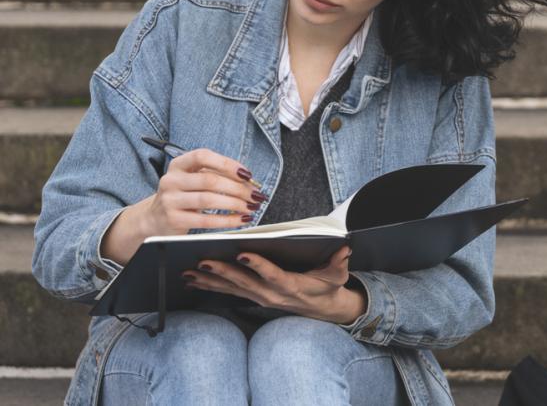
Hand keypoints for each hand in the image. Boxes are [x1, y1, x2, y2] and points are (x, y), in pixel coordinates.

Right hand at [141, 148, 266, 235]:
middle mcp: (171, 180)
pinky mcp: (173, 220)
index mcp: (178, 165)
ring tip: (250, 207)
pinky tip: (241, 219)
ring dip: (235, 204)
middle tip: (255, 195)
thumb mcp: (194, 180)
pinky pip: (205, 220)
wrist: (156, 219)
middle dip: (238, 188)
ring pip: (208, 200)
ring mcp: (170, 200)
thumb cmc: (184, 195)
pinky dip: (227, 220)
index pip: (202, 156)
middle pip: (210, 180)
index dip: (227, 163)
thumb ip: (217, 175)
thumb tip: (249, 181)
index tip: (247, 174)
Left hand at [181, 245, 366, 324]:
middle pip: (244, 282)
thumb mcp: (337, 276)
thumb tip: (344, 249)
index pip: (272, 275)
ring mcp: (260, 297)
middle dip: (222, 272)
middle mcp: (271, 294)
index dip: (257, 266)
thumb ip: (339, 263)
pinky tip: (193, 280)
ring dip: (210, 280)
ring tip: (189, 271)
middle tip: (203, 261)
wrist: (323, 309)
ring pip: (232, 288)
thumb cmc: (329, 286)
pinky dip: (210, 286)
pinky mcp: (253, 297)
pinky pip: (229, 292)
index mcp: (291, 286)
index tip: (242, 255)